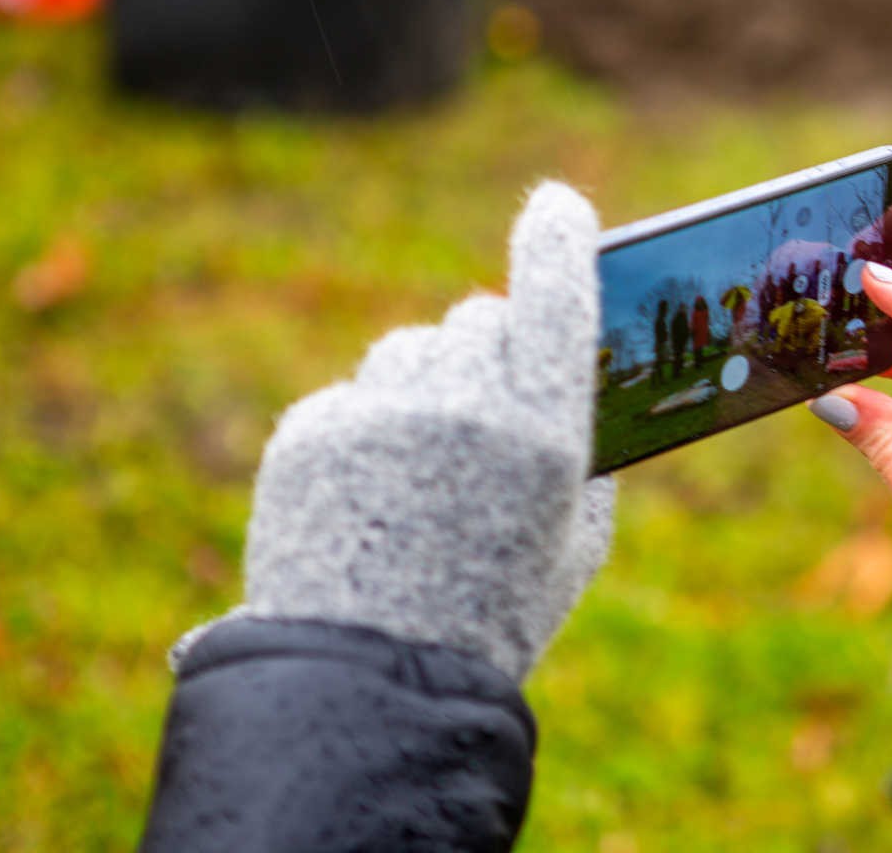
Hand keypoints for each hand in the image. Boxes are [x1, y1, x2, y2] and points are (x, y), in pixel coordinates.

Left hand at [225, 182, 614, 680]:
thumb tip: (572, 377)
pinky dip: (361, 434)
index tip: (560, 206)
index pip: (555, 288)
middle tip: (482, 422)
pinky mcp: (310, 431)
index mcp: (541, 429)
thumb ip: (581, 452)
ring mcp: (380, 414)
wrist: (367, 684)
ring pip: (409, 351)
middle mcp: (462, 405)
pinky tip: (366, 501)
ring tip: (417, 480)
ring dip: (421, 388)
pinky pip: (350, 398)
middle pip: (479, 317)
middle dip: (487, 352)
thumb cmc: (491, 615)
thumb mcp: (571, 541)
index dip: (560, 237)